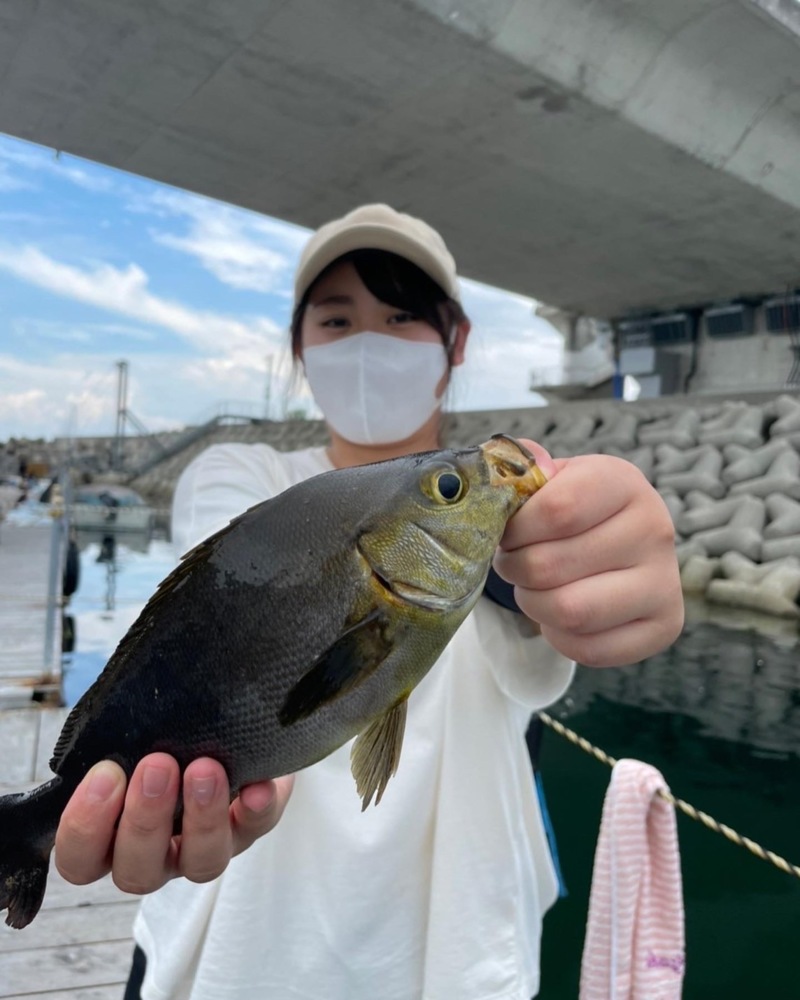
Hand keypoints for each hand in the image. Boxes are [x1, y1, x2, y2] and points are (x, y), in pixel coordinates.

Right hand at [54, 754, 293, 893]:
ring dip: (202, 818)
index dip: (84, 827)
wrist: (226, 732)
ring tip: (205, 769)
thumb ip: (124, 733)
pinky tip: (256, 787)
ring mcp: (204, 850)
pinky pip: (256, 830)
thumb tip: (123, 706)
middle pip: (137, 870)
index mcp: (112, 838)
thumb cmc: (163, 739)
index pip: (80, 860)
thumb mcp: (137, 735)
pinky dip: (257, 810)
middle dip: (145, 818)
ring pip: (200, 863)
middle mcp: (156, 856)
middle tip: (157, 765)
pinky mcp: (250, 829)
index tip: (103, 774)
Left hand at [494, 440, 682, 666]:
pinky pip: (590, 649)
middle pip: (552, 566)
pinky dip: (559, 636)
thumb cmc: (568, 506)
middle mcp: (655, 528)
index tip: (506, 532)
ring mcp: (666, 581)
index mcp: (623, 482)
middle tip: (513, 562)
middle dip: (515, 569)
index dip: (515, 529)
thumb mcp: (545, 478)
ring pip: (570, 611)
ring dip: (533, 603)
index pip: (557, 510)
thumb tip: (522, 468)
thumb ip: (519, 465)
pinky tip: (560, 613)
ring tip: (532, 587)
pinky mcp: (664, 627)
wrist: (612, 537)